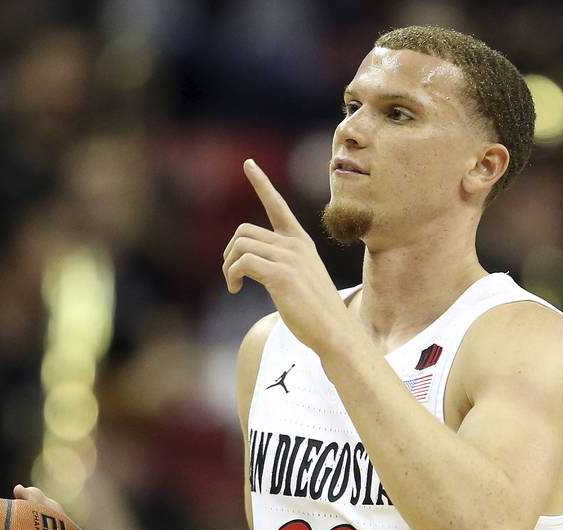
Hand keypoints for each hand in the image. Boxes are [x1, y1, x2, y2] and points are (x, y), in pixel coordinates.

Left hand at [221, 159, 352, 352]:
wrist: (335, 332)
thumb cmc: (316, 313)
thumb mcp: (300, 279)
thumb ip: (280, 264)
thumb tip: (249, 262)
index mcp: (301, 242)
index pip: (277, 205)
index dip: (261, 183)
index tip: (248, 163)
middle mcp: (296, 245)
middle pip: (244, 231)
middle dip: (229, 252)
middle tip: (231, 276)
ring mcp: (290, 258)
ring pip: (241, 245)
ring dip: (227, 266)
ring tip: (233, 285)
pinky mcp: (282, 275)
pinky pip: (243, 263)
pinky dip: (232, 276)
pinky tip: (236, 290)